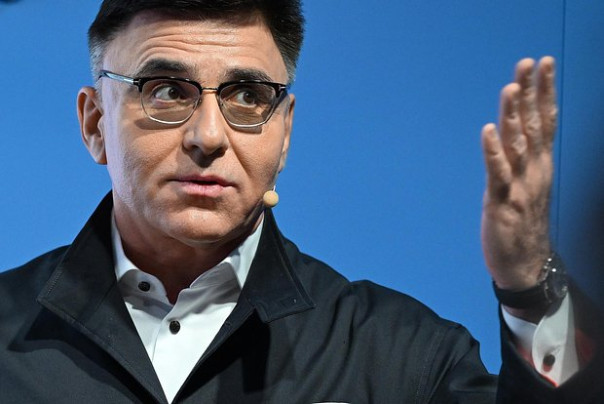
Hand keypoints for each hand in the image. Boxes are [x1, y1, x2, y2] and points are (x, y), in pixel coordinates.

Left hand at [481, 57, 556, 297]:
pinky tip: (487, 131)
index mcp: (540, 163)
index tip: (543, 64)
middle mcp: (534, 169)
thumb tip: (513, 130)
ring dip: (512, 115)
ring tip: (510, 88)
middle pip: (532, 125)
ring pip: (517, 144)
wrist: (525, 263)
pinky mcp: (503, 201)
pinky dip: (493, 151)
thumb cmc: (524, 222)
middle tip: (528, 62)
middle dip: (530, 92)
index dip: (544, 92)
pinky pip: (498, 173)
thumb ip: (524, 157)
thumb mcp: (529, 183)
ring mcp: (519, 185)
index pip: (544, 120)